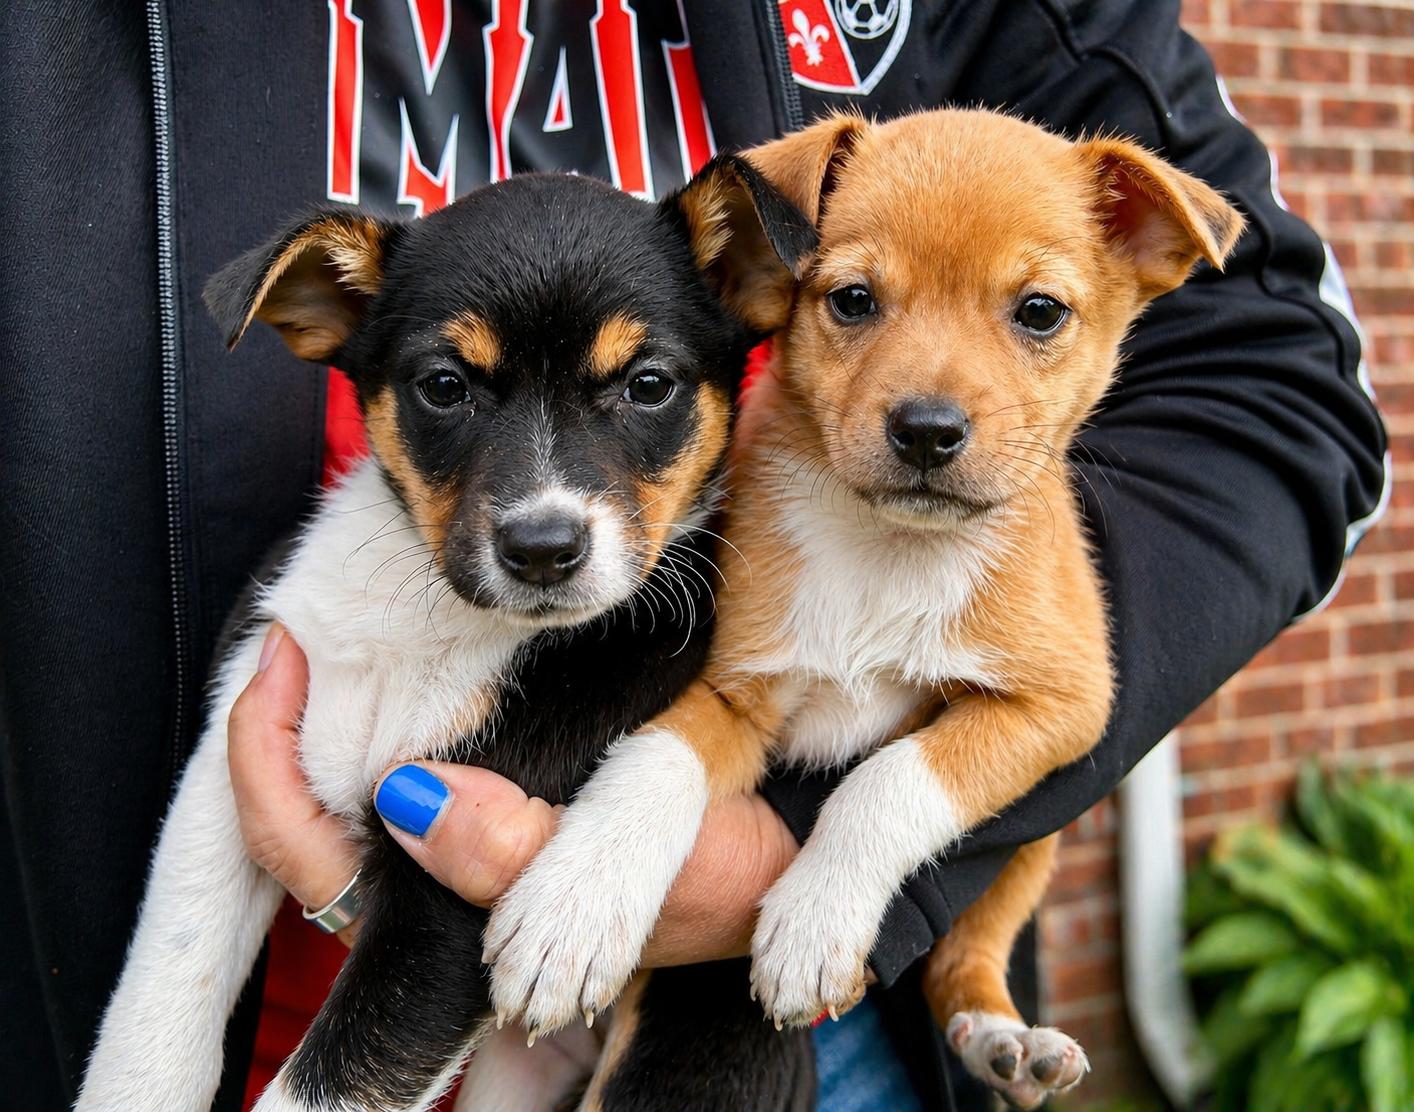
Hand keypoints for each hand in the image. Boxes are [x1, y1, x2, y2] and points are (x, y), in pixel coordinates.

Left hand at [227, 624, 798, 963]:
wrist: (762, 870)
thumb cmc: (711, 875)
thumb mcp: (640, 859)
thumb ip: (524, 850)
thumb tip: (404, 802)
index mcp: (441, 912)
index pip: (295, 845)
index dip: (263, 757)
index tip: (281, 649)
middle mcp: (427, 884)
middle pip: (299, 812)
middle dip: (281, 717)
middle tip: (297, 620)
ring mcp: (449, 850)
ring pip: (340, 787)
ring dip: (327, 708)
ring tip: (341, 625)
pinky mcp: (484, 812)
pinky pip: (395, 760)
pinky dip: (383, 705)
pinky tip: (415, 648)